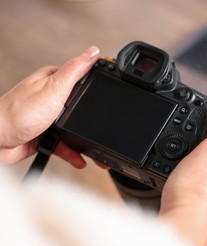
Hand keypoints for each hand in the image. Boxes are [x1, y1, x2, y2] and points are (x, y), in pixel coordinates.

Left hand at [0, 46, 99, 166]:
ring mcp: (48, 117)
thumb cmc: (18, 113)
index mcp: (54, 80)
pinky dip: (73, 152)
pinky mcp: (45, 135)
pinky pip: (65, 144)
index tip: (115, 92)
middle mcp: (51, 97)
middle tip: (106, 127)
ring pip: (75, 128)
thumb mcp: (54, 88)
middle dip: (94, 119)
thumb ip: (75, 70)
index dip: (99, 84)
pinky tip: (80, 159)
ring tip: (96, 151)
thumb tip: (93, 52)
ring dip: (84, 140)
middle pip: (81, 106)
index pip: (83, 77)